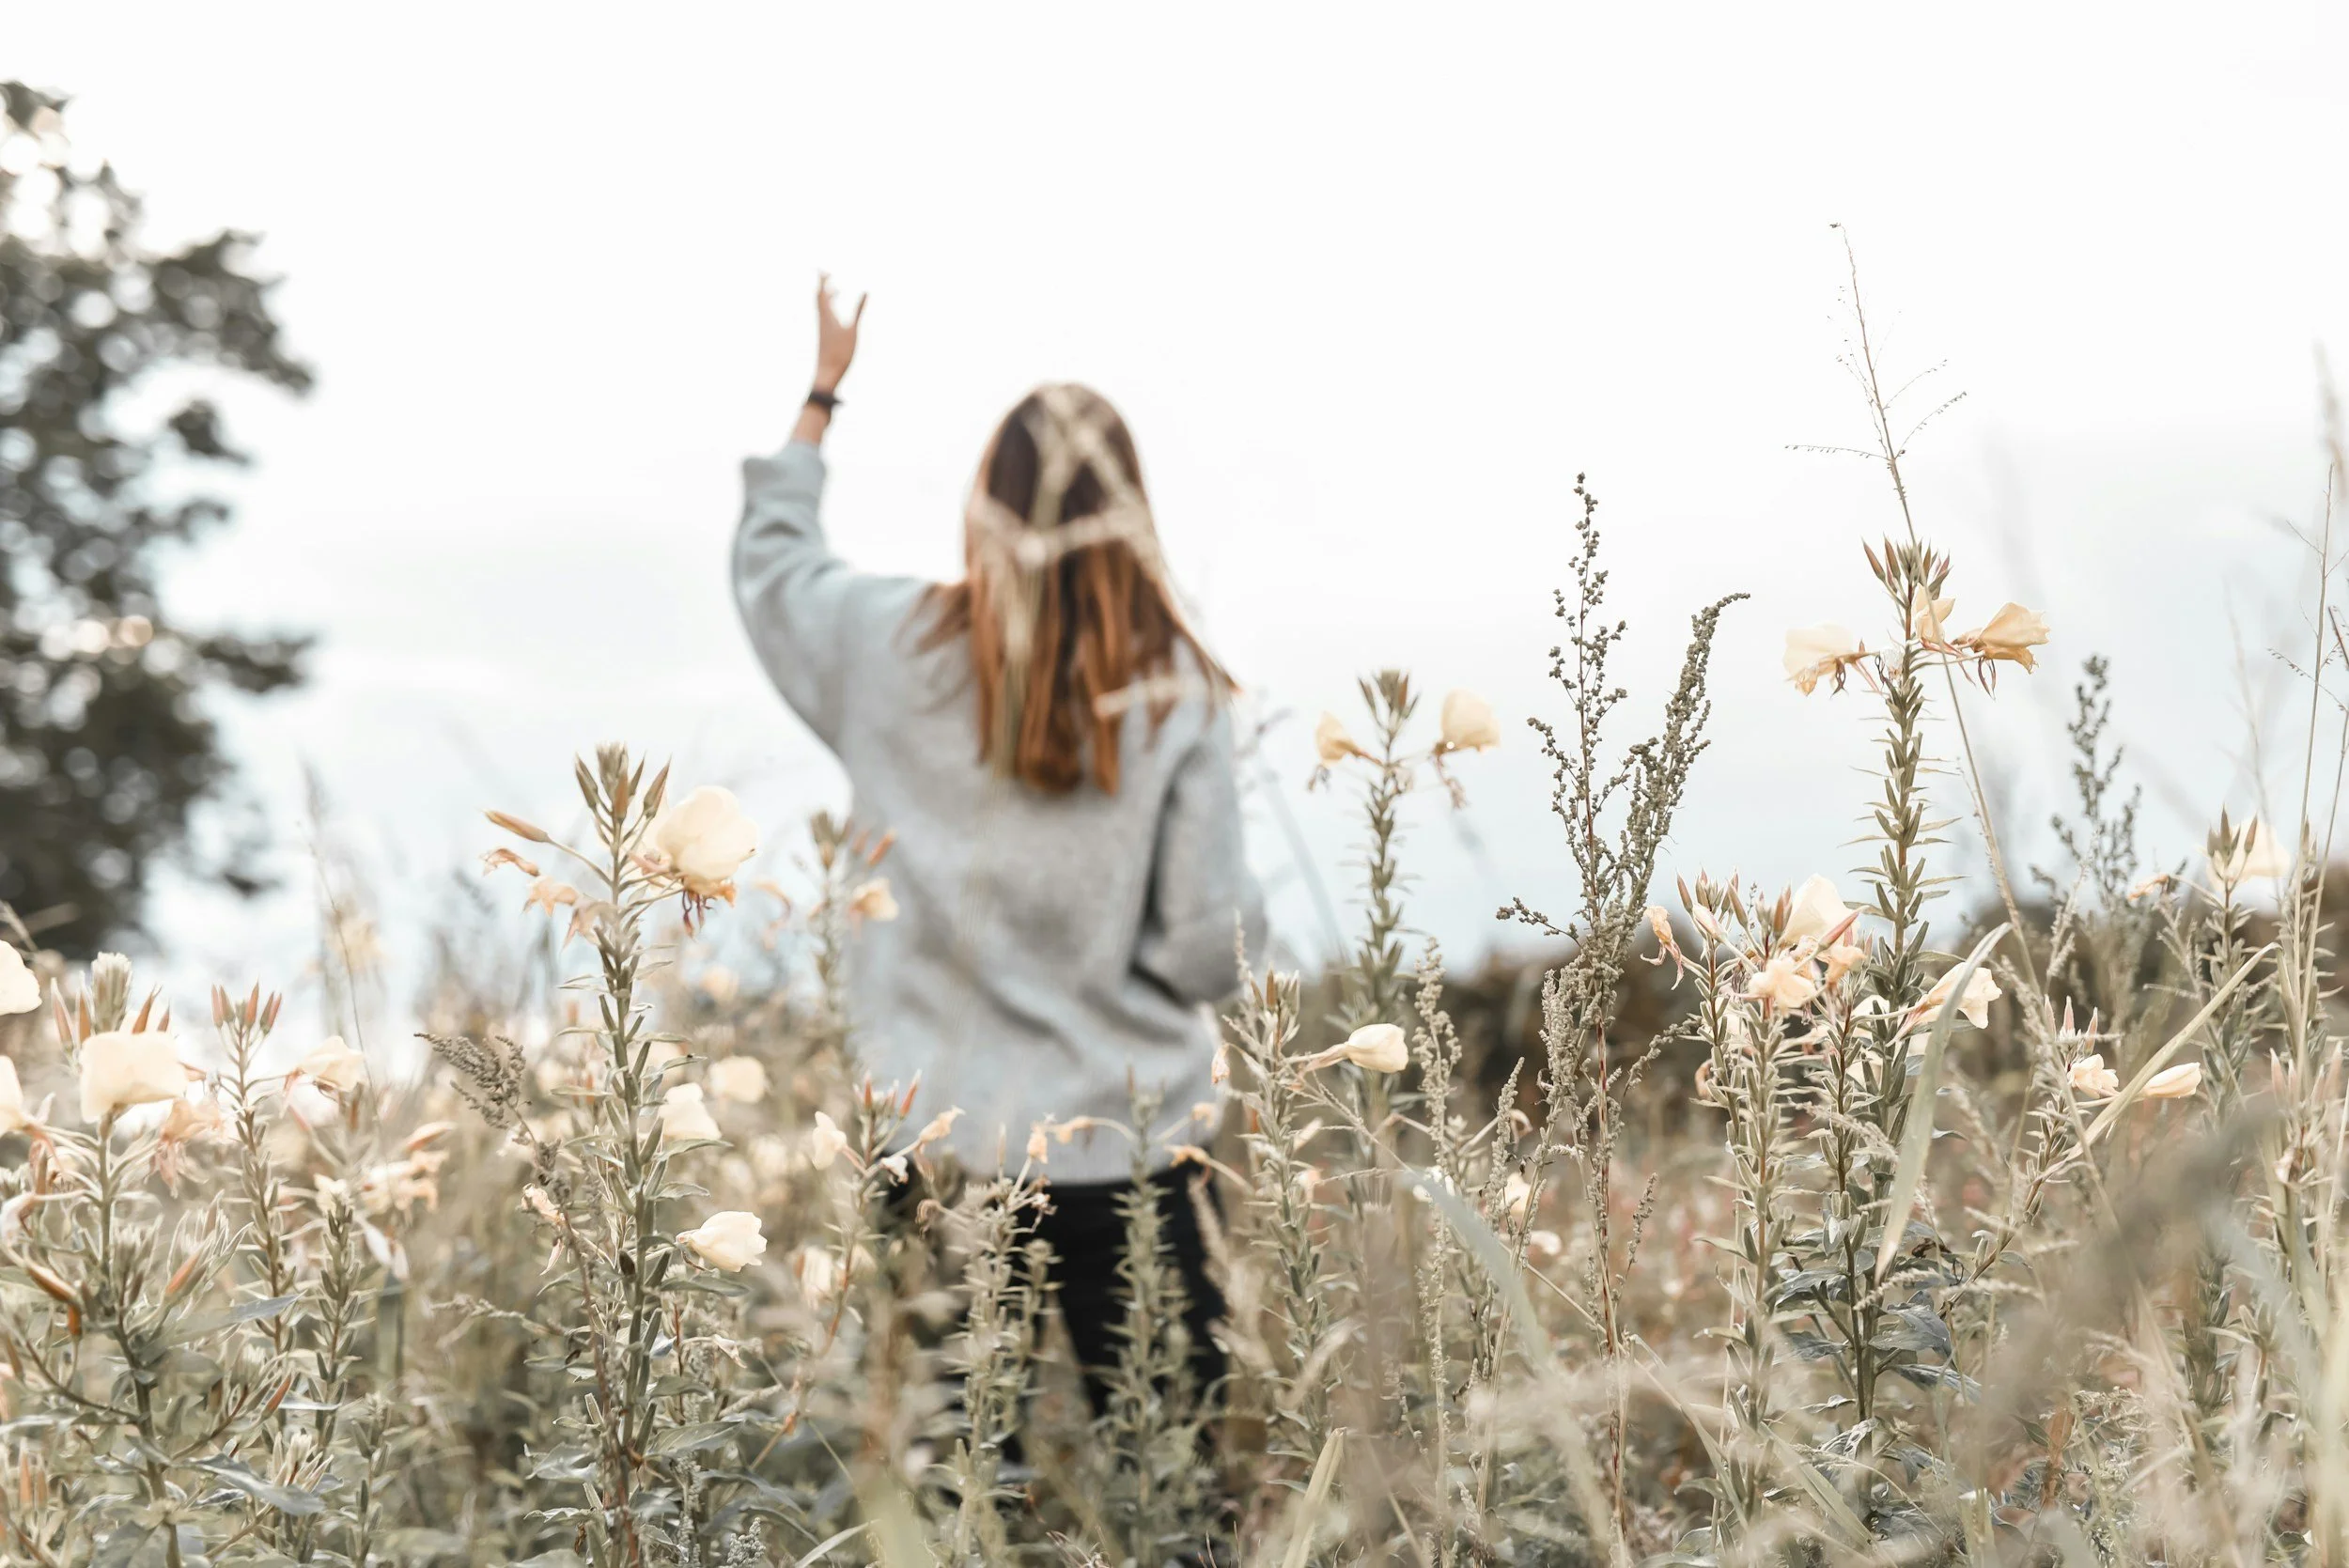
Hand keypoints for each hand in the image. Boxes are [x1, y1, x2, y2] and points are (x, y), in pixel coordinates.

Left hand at [812, 273, 864, 392]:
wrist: (826, 374)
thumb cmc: (840, 353)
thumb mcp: (853, 330)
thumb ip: (859, 310)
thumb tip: (866, 292)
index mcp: (826, 315)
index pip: (821, 291)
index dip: (822, 279)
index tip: (823, 267)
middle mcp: (821, 319)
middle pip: (819, 297)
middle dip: (824, 285)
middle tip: (828, 274)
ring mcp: (822, 328)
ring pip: (822, 307)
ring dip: (828, 296)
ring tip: (836, 291)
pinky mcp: (824, 336)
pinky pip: (825, 316)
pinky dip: (830, 308)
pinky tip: (836, 313)